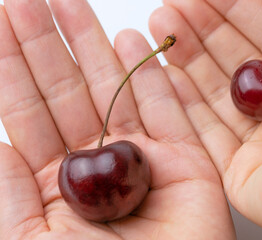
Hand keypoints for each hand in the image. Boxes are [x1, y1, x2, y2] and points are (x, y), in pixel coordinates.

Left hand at [0, 0, 235, 238]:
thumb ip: (8, 195)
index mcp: (58, 182)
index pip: (28, 112)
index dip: (11, 66)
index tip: (0, 23)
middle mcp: (99, 161)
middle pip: (68, 90)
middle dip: (47, 43)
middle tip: (29, 0)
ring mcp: (144, 156)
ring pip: (115, 89)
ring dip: (92, 46)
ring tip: (71, 4)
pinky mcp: (183, 158)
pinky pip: (167, 107)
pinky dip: (149, 74)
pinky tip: (130, 40)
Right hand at [149, 0, 261, 238]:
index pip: (259, 39)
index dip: (227, 13)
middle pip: (231, 65)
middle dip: (199, 33)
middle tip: (169, 8)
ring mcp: (261, 143)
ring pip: (214, 96)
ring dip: (185, 62)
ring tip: (161, 29)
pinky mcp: (241, 173)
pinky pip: (206, 135)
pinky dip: (184, 105)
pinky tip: (166, 75)